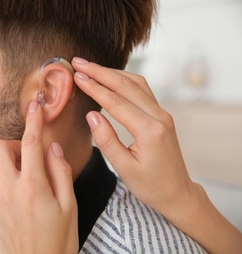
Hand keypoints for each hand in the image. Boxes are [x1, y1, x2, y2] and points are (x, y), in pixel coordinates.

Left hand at [0, 101, 77, 253]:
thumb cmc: (58, 240)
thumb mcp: (70, 205)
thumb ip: (60, 171)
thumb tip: (52, 148)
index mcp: (33, 186)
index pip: (31, 142)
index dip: (33, 120)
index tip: (35, 106)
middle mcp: (9, 189)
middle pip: (0, 147)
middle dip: (15, 144)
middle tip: (30, 156)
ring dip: (4, 160)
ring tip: (21, 171)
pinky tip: (12, 186)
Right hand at [71, 57, 241, 253]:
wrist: (176, 192)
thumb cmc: (150, 185)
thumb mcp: (124, 169)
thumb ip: (106, 140)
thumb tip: (92, 114)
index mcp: (149, 130)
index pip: (116, 101)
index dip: (94, 87)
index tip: (76, 75)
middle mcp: (159, 117)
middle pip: (126, 85)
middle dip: (100, 71)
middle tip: (78, 62)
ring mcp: (162, 114)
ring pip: (136, 83)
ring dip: (112, 72)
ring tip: (91, 67)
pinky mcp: (160, 115)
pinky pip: (142, 90)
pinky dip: (124, 80)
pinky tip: (111, 78)